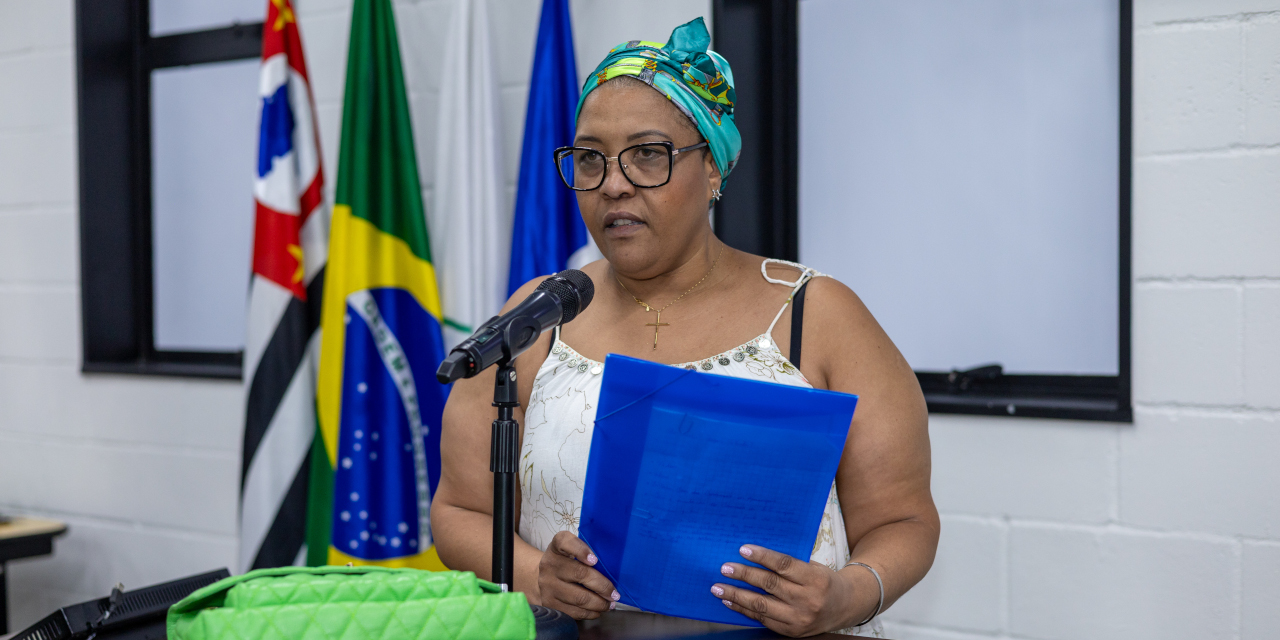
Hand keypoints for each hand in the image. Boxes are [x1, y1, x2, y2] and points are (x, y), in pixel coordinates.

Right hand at [537, 531, 619, 619]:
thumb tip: (614, 567)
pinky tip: (598, 610)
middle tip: (615, 594)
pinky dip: (590, 613)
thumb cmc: (566, 562)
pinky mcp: (549, 603)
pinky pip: (573, 612)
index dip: (581, 550)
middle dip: (602, 586)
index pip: (565, 542)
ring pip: (578, 598)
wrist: (542, 578)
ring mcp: (547, 585)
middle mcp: (550, 564)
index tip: (595, 560)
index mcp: (557, 547)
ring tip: (610, 604)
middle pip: (580, 574)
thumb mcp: (572, 550)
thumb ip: (589, 551)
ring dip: (599, 603)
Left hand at [712, 545, 868, 636]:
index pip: (784, 566)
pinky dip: (744, 610)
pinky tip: (731, 601)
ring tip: (718, 587)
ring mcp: (799, 619)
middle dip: (744, 575)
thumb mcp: (813, 566)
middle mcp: (808, 600)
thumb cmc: (823, 580)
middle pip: (770, 585)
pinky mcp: (792, 632)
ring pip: (762, 606)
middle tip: (725, 568)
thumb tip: (752, 555)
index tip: (742, 549)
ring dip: (737, 596)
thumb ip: (789, 564)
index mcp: (815, 579)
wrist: (844, 606)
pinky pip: (763, 620)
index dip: (762, 557)